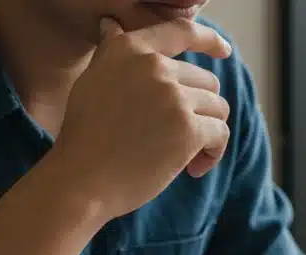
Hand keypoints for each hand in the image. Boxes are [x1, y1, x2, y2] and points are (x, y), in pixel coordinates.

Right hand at [49, 18, 233, 221]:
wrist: (81, 179)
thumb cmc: (85, 136)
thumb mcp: (92, 80)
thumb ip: (112, 53)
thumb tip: (111, 24)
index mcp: (130, 50)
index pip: (181, 32)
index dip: (209, 40)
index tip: (224, 51)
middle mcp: (154, 66)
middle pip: (206, 81)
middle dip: (200, 111)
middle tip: (179, 139)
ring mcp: (173, 96)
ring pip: (218, 108)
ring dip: (208, 133)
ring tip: (187, 157)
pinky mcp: (188, 128)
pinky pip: (220, 133)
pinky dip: (213, 153)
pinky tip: (194, 169)